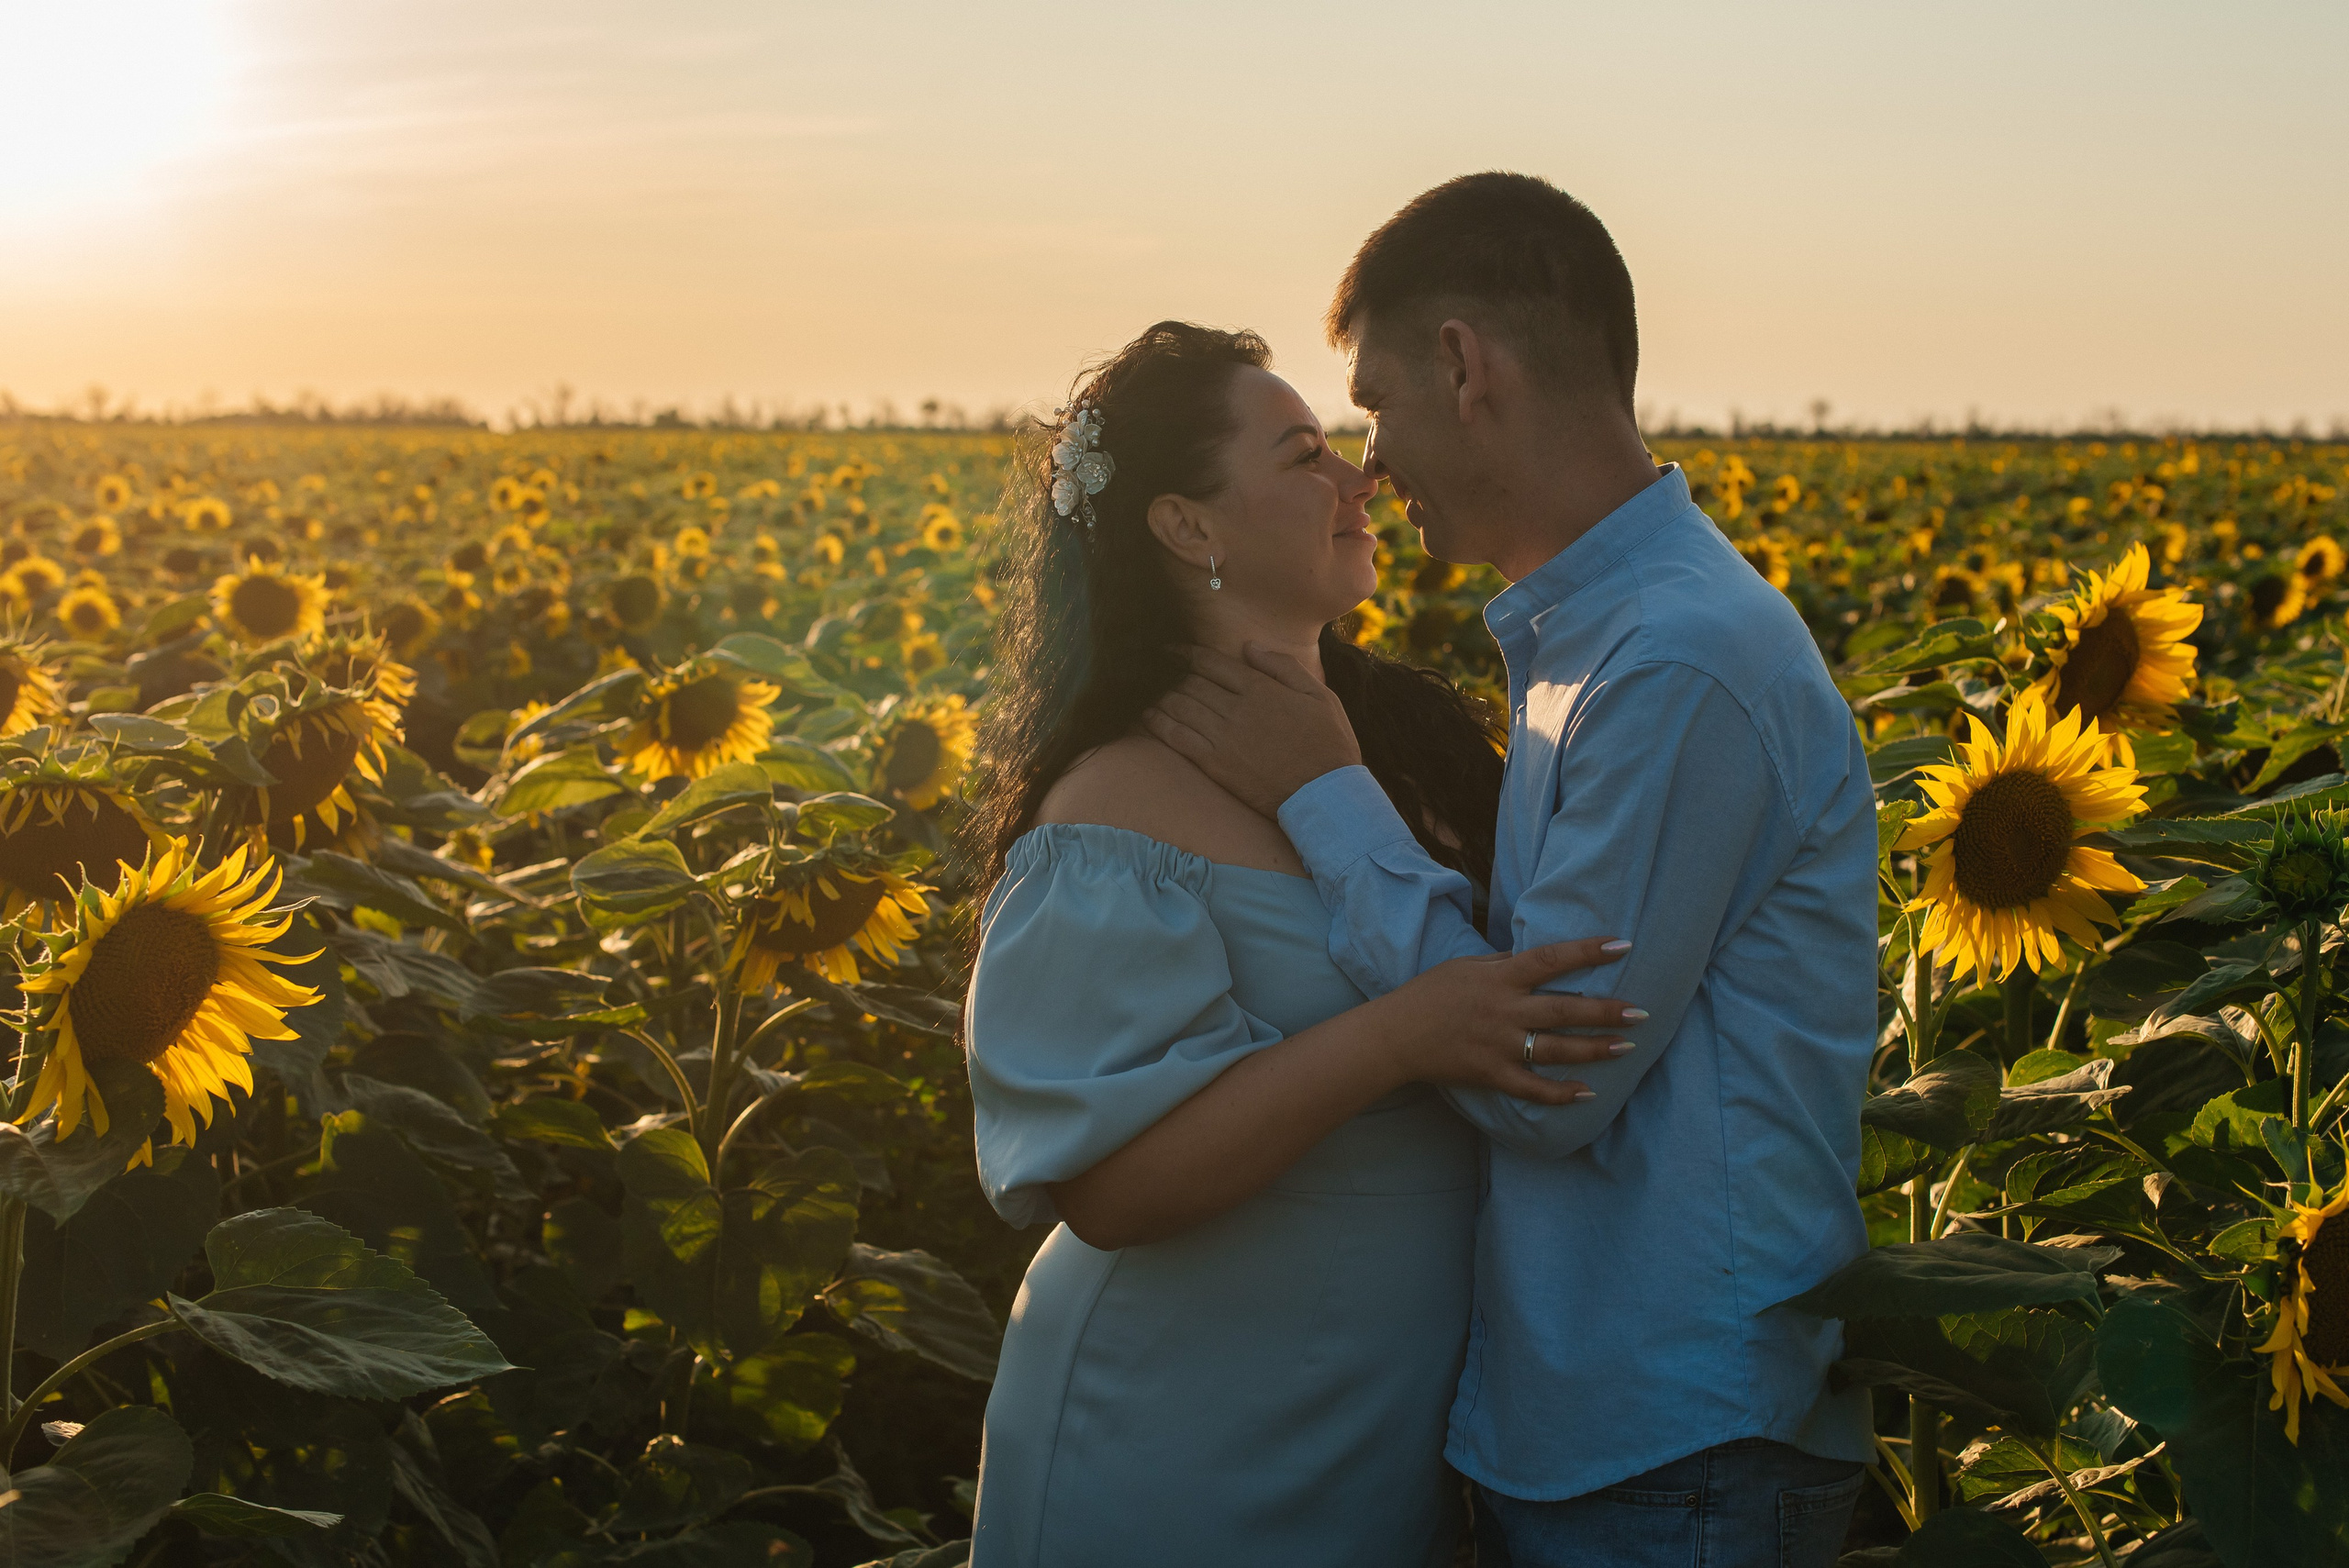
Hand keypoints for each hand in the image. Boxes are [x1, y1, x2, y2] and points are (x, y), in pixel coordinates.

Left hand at [1142, 644, 1362, 816]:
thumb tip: (1249, 646)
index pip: (1212, 662)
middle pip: (1191, 682)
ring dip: (1162, 696)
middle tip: (1159, 673)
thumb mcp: (1319, 695)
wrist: (1324, 794)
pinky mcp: (1215, 764)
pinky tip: (1147, 716)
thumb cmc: (1328, 743)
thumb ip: (1283, 667)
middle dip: (1173, 675)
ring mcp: (1223, 737)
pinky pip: (1177, 737)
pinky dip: (1158, 723)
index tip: (1171, 650)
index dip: (1186, 653)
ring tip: (1151, 692)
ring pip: (1180, 706)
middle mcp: (1236, 708)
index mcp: (1260, 688)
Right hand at [1374, 938, 1645, 1105]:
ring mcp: (1499, 1045)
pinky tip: (1586, 1092)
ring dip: (1594, 1049)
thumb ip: (1504, 965)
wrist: (1394, 1036)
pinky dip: (1559, 1093)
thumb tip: (1539, 958)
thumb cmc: (1428, 994)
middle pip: (1564, 1009)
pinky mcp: (1491, 1074)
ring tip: (1626, 1046)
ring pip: (1556, 1049)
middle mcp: (1504, 1010)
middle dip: (1606, 1011)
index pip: (1552, 959)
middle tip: (1641, 1012)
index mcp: (1499, 978)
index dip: (1588, 952)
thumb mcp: (1466, 966)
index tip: (1622, 945)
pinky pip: (1532, 1088)